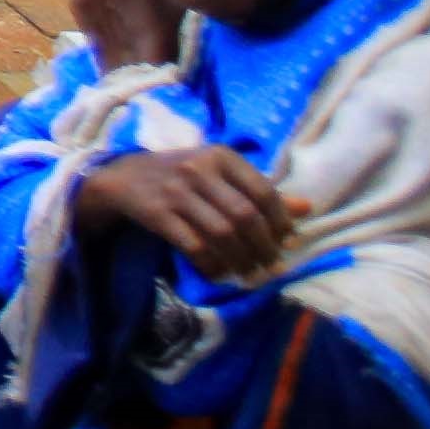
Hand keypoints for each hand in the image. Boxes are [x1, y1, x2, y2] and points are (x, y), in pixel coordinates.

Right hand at [77, 143, 306, 285]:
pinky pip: (193, 246)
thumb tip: (306, 208)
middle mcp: (198, 169)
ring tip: (248, 273)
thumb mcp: (220, 174)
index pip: (263, 191)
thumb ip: (260, 191)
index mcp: (220, 156)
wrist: (122, 177)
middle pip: (244, 216)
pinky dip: (211, 265)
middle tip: (270, 265)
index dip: (280, 222)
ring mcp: (175, 191)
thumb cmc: (182, 176)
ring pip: (221, 234)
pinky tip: (219, 273)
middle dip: (263, 247)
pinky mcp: (157, 213)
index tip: (286, 242)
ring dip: (240, 260)